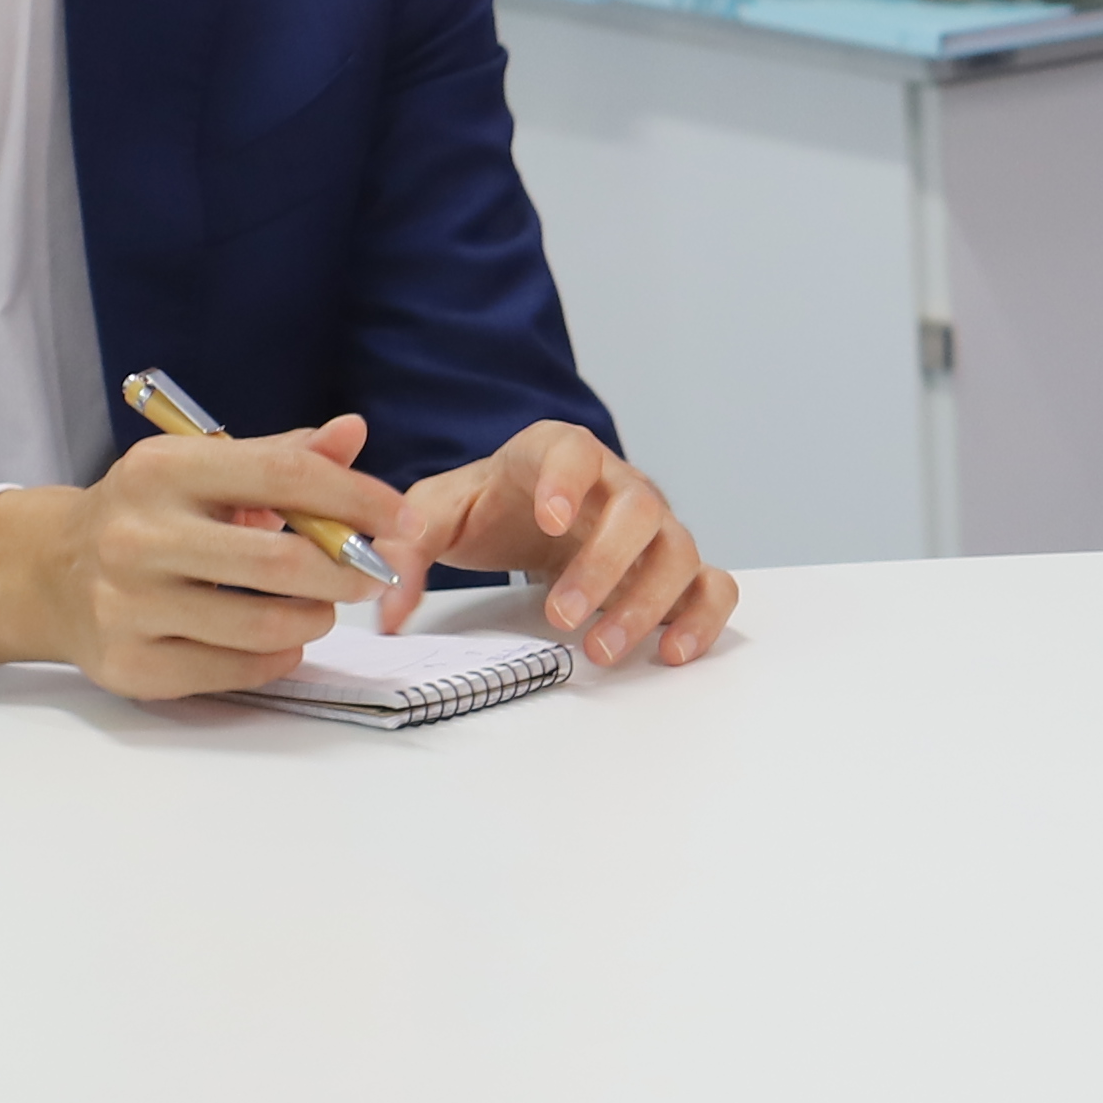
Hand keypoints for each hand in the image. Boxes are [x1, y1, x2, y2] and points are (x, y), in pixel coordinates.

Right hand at [0, 415, 414, 702]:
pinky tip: (280, 637)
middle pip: (280, 563)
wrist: (50, 572)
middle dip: (347, 571)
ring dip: (315, 617)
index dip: (356, 498)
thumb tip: (353, 433)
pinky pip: (236, 670)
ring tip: (320, 605)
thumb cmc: (150, 514)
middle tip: (368, 573)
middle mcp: (137, 537)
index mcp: (161, 471)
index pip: (284, 475)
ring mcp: (127, 607)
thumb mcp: (203, 468)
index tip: (399, 518)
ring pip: (264, 626)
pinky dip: (278, 656)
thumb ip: (282, 455)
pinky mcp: (130, 665)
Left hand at [381, 422, 735, 669]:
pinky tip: (669, 651)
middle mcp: (618, 486)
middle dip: (604, 566)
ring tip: (600, 649)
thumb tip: (388, 607)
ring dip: (647, 602)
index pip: (574, 450)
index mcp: (559, 455)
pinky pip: (713, 586)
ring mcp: (655, 528)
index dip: (569, 480)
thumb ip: (408, 547)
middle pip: (640, 508)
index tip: (551, 518)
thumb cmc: (491, 508)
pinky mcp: (675, 569)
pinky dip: (703, 617)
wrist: (530, 516)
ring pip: (679, 550)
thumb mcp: (438, 514)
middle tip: (561, 615)